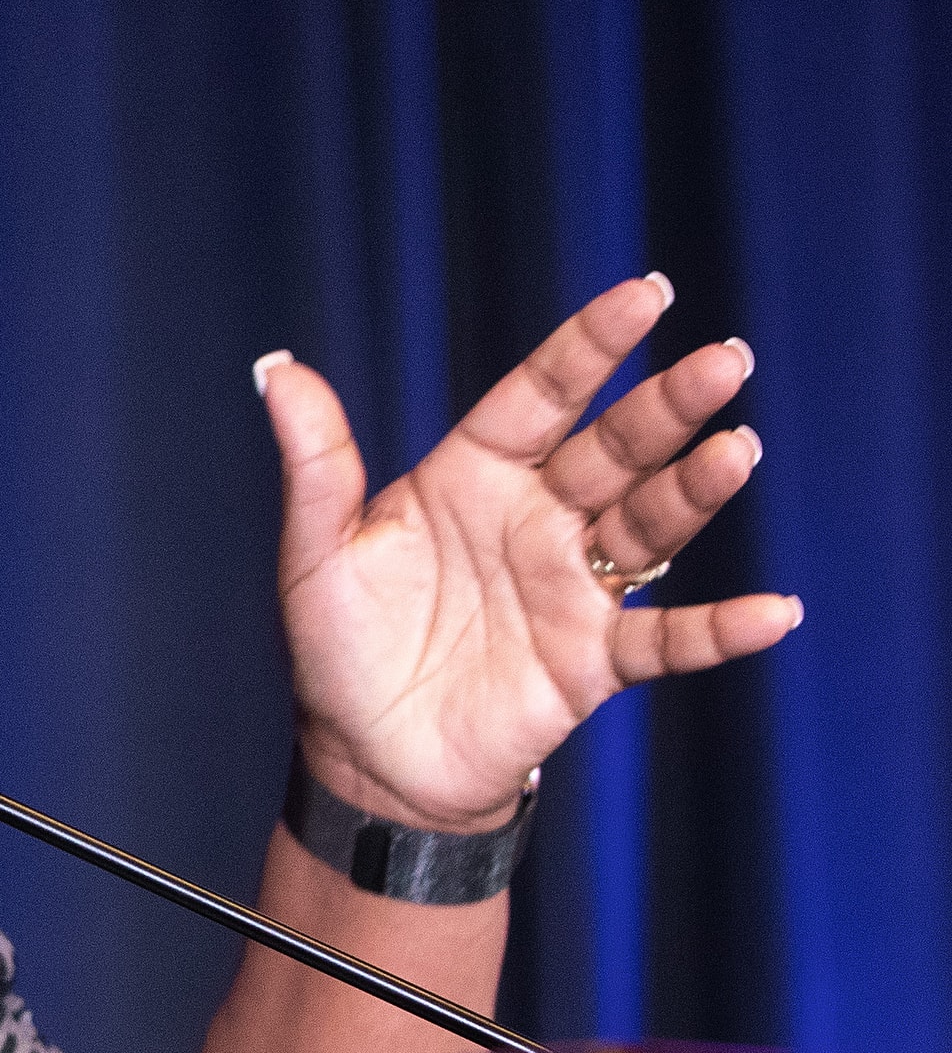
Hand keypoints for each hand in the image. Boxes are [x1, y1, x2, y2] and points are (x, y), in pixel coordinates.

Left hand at [260, 274, 801, 831]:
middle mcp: (534, 519)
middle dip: (667, 407)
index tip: (645, 294)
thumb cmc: (337, 647)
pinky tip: (776, 612)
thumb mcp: (316, 553)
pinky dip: (720, 630)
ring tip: (738, 451)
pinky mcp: (592, 661)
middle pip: (613, 449)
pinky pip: (668, 640)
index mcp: (472, 476)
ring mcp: (571, 587)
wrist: (363, 758)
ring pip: (649, 526)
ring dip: (695, 491)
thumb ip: (315, 463)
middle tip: (724, 361)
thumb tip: (276, 368)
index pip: (540, 395)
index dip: (590, 347)